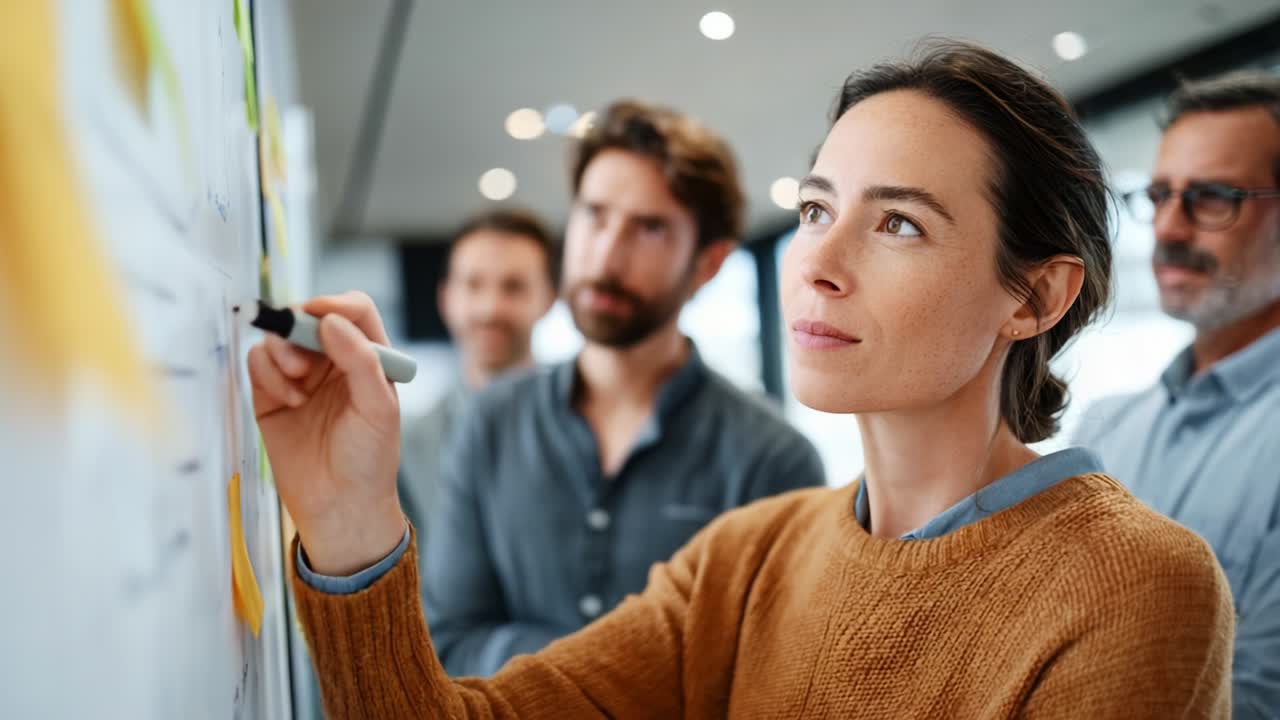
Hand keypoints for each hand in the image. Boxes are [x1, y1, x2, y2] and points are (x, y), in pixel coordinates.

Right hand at [246, 292, 405, 574]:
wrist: (339, 507)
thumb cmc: (369, 460)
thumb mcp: (378, 408)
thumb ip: (361, 360)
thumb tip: (330, 320)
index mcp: (369, 357)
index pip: (353, 311)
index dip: (334, 304)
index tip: (318, 312)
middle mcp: (334, 361)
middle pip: (309, 317)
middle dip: (298, 328)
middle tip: (298, 357)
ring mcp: (301, 376)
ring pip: (279, 337)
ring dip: (281, 353)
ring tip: (295, 386)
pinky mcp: (270, 394)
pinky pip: (258, 362)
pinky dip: (267, 373)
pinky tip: (288, 402)